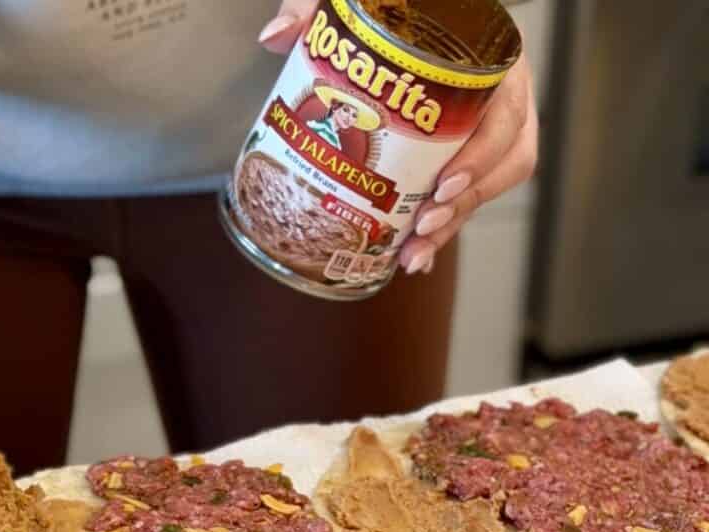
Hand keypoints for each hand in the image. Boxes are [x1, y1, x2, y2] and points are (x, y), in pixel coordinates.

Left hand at [258, 8, 538, 275]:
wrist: (409, 13)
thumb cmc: (396, 9)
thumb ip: (318, 4)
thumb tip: (275, 37)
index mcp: (487, 59)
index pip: (507, 110)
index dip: (482, 153)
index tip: (445, 182)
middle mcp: (497, 95)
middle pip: (505, 159)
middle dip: (465, 202)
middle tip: (423, 225)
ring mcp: (485, 128)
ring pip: (489, 185)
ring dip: (454, 224)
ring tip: (415, 253)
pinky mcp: (465, 153)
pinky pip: (467, 195)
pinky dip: (442, 228)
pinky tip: (414, 255)